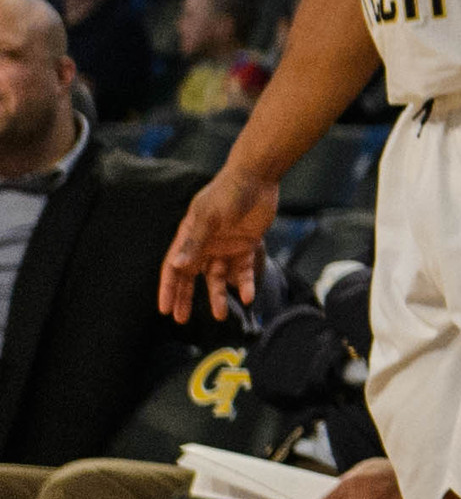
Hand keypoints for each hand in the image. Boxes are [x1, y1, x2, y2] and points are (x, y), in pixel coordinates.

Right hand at [159, 164, 280, 322]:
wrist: (258, 178)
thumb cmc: (227, 193)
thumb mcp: (208, 217)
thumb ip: (194, 242)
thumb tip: (177, 266)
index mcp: (189, 237)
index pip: (174, 268)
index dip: (168, 288)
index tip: (164, 309)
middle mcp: (205, 245)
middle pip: (192, 277)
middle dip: (186, 298)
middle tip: (181, 319)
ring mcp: (225, 247)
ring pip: (218, 278)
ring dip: (217, 296)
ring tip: (219, 316)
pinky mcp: (246, 246)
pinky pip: (243, 271)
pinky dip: (245, 284)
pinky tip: (248, 297)